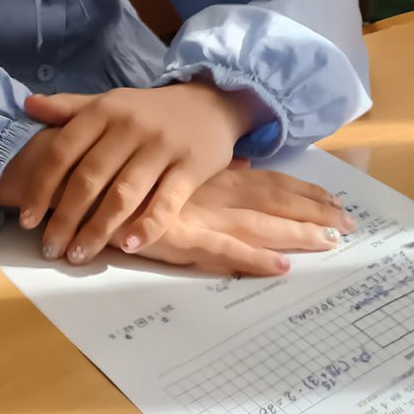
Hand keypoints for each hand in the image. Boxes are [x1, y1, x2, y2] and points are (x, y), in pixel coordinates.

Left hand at [21, 82, 262, 264]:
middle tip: (51, 248)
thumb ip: (70, 107)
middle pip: (89, 178)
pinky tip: (129, 246)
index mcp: (104, 111)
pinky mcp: (190, 167)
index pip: (64, 150)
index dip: (42, 186)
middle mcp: (129, 127)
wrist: (209, 100)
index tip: (28, 219)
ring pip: (123, 194)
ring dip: (98, 230)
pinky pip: (166, 202)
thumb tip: (28, 105)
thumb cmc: (149, 110)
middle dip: (66, 218)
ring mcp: (161, 147)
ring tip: (79, 255)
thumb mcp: (110, 102)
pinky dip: (147, 226)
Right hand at [119, 167, 354, 276]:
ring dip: (295, 233)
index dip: (302, 191)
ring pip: (258, 223)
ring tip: (329, 243)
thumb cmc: (119, 167)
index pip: (267, 181)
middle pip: (272, 201)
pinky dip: (253, 258)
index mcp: (210, 173)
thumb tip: (243, 164)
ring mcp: (198, 212)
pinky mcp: (179, 235)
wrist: (80, 171)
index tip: (333, 200)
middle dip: (311, 213)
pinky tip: (279, 266)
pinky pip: (224, 250)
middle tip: (347, 224)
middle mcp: (211, 189)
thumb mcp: (169, 161)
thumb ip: (208, 166)